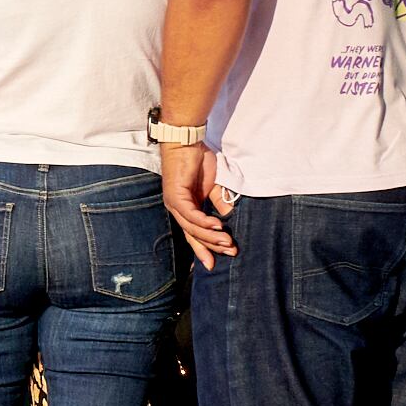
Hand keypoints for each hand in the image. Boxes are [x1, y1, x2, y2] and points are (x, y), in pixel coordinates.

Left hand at [161, 137, 236, 263]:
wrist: (186, 142)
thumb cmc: (198, 162)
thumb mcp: (213, 186)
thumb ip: (220, 201)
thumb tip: (231, 216)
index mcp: (185, 209)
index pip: (193, 234)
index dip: (204, 249)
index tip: (214, 264)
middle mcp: (177, 209)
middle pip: (193, 235)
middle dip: (212, 246)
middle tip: (232, 251)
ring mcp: (174, 203)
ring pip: (192, 227)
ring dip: (210, 236)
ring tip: (227, 242)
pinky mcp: (175, 195)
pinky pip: (190, 213)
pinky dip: (203, 221)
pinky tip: (217, 226)